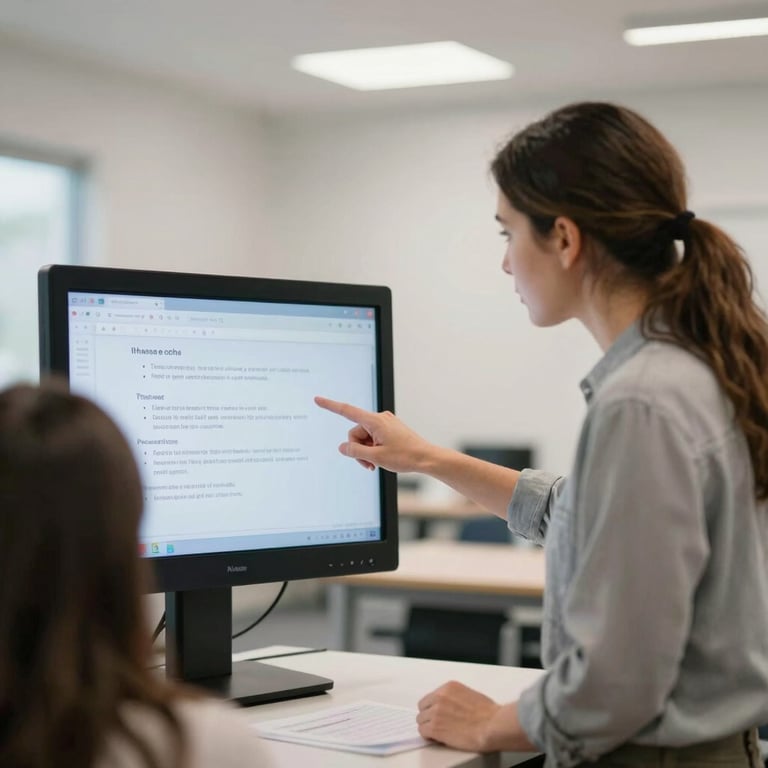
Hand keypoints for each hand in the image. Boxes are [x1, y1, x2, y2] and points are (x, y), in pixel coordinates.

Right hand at [314, 396, 435, 472]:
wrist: (427, 458)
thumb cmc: (405, 457)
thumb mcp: (376, 457)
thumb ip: (355, 452)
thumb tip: (342, 447)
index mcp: (375, 421)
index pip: (347, 411)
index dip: (330, 405)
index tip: (317, 399)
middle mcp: (380, 418)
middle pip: (356, 433)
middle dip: (358, 450)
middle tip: (369, 465)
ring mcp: (385, 424)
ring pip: (364, 438)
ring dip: (366, 452)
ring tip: (376, 464)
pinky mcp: (389, 430)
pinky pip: (373, 438)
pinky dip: (373, 449)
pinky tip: (382, 459)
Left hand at [417, 682, 535, 752]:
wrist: (491, 725)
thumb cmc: (488, 713)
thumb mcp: (469, 695)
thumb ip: (454, 698)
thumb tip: (451, 706)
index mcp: (448, 687)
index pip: (430, 697)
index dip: (433, 708)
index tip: (436, 714)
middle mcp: (439, 697)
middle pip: (423, 708)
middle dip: (429, 717)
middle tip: (437, 724)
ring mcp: (436, 712)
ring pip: (421, 721)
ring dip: (428, 727)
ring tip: (439, 732)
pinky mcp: (435, 727)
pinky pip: (423, 732)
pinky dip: (428, 736)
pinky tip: (437, 738)